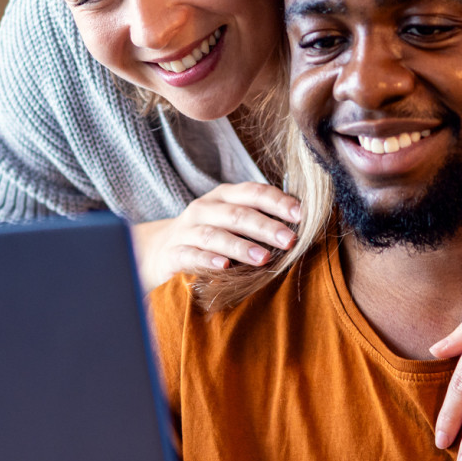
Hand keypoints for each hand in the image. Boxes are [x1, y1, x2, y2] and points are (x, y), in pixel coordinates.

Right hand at [130, 183, 301, 290]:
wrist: (160, 250)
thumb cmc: (209, 235)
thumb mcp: (231, 221)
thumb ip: (259, 219)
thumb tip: (301, 226)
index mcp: (223, 196)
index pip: (253, 192)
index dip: (278, 201)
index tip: (301, 215)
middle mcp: (204, 208)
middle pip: (237, 214)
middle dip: (266, 226)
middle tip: (290, 240)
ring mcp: (186, 230)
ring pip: (215, 235)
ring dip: (241, 246)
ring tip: (264, 258)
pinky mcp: (173, 253)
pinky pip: (191, 255)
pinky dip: (208, 260)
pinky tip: (225, 267)